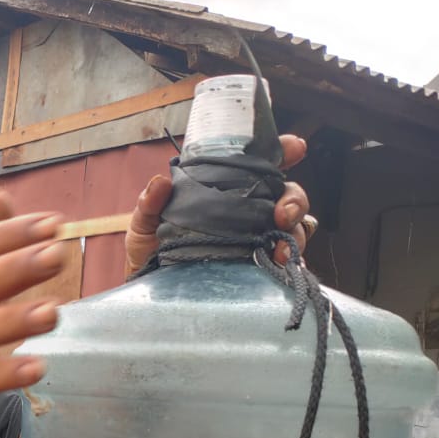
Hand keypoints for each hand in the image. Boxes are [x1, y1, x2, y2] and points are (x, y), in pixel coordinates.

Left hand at [125, 135, 309, 275]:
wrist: (147, 290)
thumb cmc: (148, 251)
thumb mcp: (143, 224)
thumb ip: (149, 204)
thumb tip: (161, 182)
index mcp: (223, 191)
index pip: (259, 166)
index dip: (282, 152)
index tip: (294, 147)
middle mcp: (245, 212)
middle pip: (286, 195)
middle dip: (294, 199)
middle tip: (284, 214)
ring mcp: (253, 239)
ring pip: (291, 227)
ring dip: (295, 232)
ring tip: (279, 248)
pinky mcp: (254, 268)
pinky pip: (283, 263)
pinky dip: (290, 263)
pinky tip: (283, 267)